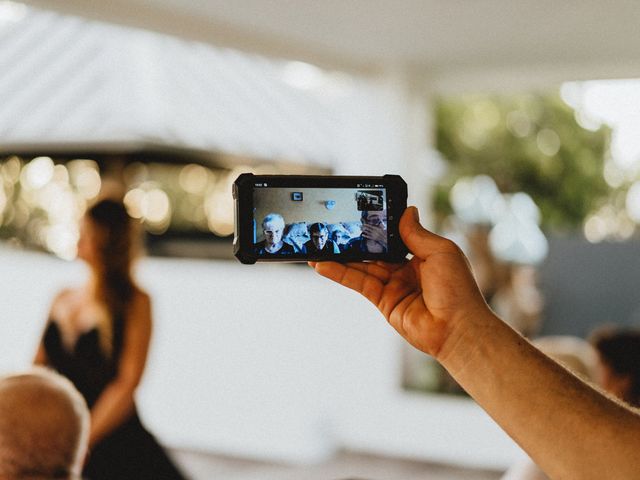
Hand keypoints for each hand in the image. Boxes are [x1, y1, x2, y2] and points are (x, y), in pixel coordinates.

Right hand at [310, 207, 488, 358]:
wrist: (457, 328)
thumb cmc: (458, 290)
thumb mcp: (440, 251)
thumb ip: (417, 233)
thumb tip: (407, 211)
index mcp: (423, 255)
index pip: (394, 237)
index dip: (378, 227)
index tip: (360, 214)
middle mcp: (406, 270)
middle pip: (374, 252)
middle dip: (354, 241)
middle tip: (331, 229)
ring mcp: (393, 286)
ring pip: (362, 267)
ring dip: (339, 258)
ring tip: (317, 246)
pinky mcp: (383, 302)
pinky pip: (359, 283)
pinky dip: (340, 274)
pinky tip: (323, 265)